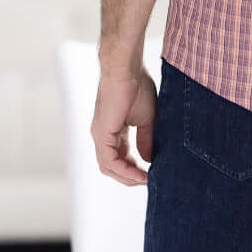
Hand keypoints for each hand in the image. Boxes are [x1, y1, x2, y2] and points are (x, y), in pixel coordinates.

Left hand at [90, 65, 156, 185]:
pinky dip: (125, 170)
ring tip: (145, 180)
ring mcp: (100, 136)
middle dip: (130, 177)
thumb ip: (146, 139)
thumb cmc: (137, 85)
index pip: (121, 157)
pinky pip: (110, 161)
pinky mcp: (101, 135)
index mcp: (114, 130)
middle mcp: (104, 136)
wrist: (126, 70)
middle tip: (148, 181)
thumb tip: (149, 160)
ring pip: (110, 167)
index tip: (151, 173)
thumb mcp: (146, 118)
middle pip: (113, 166)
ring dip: (128, 177)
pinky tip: (139, 173)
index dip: (135, 168)